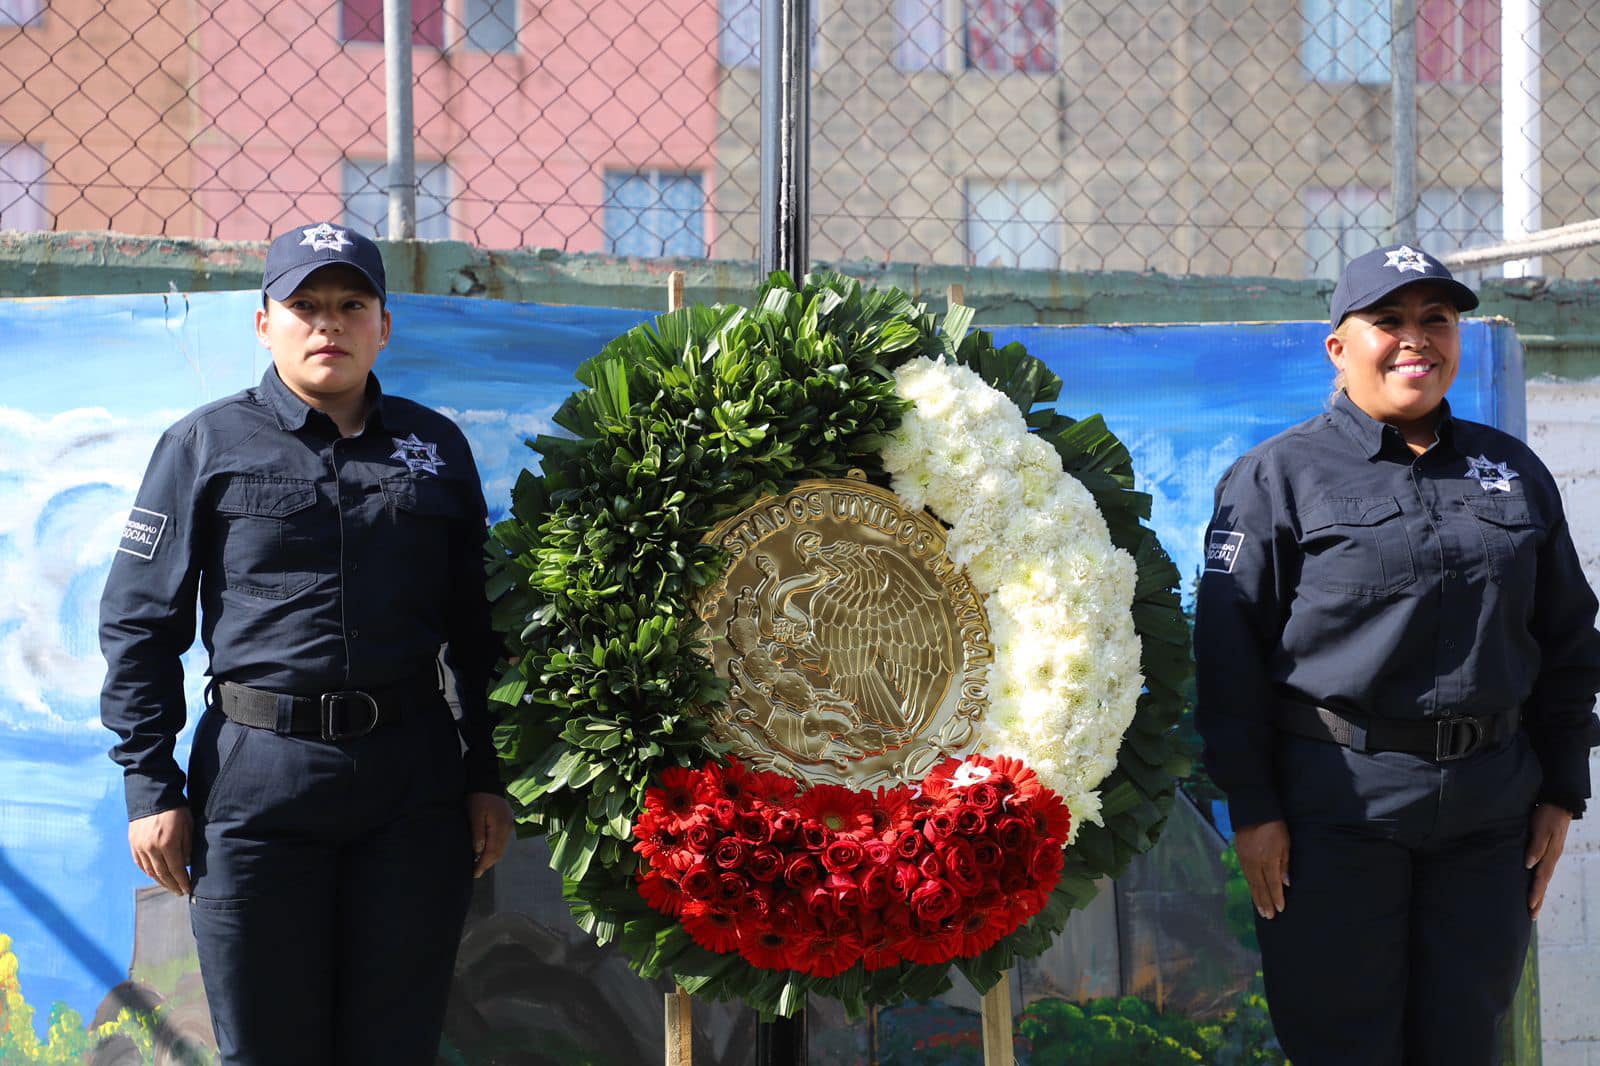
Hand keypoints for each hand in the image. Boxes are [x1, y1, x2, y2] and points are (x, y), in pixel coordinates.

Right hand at [128, 807, 192, 895]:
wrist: (153, 795)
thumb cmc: (176, 809)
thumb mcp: (188, 826)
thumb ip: (187, 847)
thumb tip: (185, 865)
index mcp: (167, 843)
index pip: (176, 870)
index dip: (182, 881)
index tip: (188, 889)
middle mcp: (151, 848)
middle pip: (162, 873)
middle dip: (172, 885)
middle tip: (179, 892)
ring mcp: (140, 846)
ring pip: (150, 871)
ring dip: (160, 881)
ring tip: (169, 886)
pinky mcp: (133, 843)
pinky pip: (140, 863)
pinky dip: (148, 872)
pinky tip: (155, 876)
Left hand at [466, 792, 514, 877]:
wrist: (487, 781)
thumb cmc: (479, 797)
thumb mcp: (474, 814)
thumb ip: (477, 832)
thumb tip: (478, 851)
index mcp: (500, 827)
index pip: (493, 851)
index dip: (483, 864)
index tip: (474, 873)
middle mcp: (507, 828)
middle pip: (499, 852)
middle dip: (487, 864)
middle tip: (475, 873)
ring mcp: (508, 826)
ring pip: (501, 848)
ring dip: (491, 857)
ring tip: (479, 865)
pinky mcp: (506, 823)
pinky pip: (501, 841)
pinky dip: (493, 849)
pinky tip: (485, 851)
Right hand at [1236, 819, 1290, 919]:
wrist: (1254, 811)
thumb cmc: (1275, 826)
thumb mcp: (1285, 843)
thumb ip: (1285, 863)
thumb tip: (1286, 883)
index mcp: (1268, 859)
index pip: (1273, 883)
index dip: (1277, 897)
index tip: (1280, 909)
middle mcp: (1255, 862)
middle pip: (1261, 887)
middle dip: (1265, 902)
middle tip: (1269, 917)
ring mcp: (1245, 860)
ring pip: (1251, 883)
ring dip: (1257, 898)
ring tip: (1261, 911)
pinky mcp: (1239, 856)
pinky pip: (1246, 876)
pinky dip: (1251, 887)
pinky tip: (1253, 893)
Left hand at [1526, 803, 1572, 918]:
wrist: (1558, 802)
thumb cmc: (1547, 814)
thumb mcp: (1542, 828)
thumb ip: (1536, 846)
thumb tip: (1528, 865)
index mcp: (1550, 855)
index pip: (1541, 879)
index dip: (1535, 893)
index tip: (1529, 907)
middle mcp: (1551, 858)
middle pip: (1543, 883)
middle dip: (1537, 899)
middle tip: (1531, 916)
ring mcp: (1550, 855)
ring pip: (1543, 878)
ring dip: (1538, 892)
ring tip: (1533, 906)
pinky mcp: (1548, 850)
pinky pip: (1542, 870)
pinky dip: (1538, 880)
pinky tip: (1533, 884)